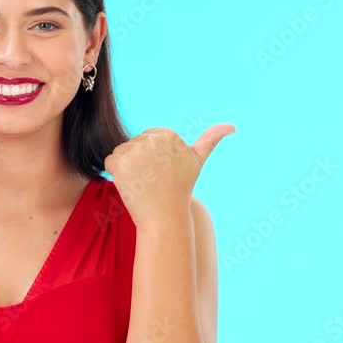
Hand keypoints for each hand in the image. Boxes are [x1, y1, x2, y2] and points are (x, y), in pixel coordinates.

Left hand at [103, 123, 234, 227]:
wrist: (165, 216)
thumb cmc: (181, 188)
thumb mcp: (197, 161)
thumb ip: (211, 139)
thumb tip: (232, 126)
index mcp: (167, 134)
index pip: (146, 138)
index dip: (151, 157)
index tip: (162, 171)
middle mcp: (151, 139)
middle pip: (133, 144)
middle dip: (139, 161)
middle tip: (153, 179)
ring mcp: (134, 151)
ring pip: (121, 153)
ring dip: (127, 168)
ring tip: (144, 182)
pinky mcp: (119, 163)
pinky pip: (110, 162)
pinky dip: (116, 174)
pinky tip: (131, 184)